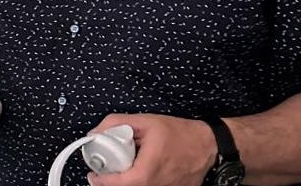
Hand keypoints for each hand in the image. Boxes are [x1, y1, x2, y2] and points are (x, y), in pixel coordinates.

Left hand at [87, 114, 216, 185]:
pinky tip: (143, 169)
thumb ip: (117, 124)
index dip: (101, 180)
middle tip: (109, 167)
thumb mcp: (146, 121)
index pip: (117, 184)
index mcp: (147, 172)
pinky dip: (141, 181)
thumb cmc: (179, 133)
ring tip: (130, 165)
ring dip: (128, 180)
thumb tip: (94, 133)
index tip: (93, 174)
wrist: (208, 146)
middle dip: (113, 179)